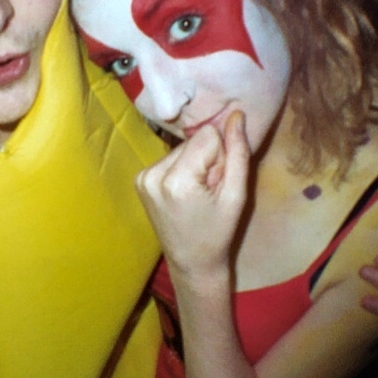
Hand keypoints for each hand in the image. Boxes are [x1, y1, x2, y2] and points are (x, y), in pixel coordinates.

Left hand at [136, 112, 250, 280]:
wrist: (191, 263)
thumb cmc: (218, 233)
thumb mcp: (236, 195)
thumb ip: (238, 152)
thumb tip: (237, 115)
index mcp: (176, 180)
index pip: (207, 135)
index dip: (221, 155)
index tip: (219, 182)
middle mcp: (153, 174)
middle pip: (193, 140)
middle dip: (207, 159)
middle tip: (209, 191)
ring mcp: (143, 177)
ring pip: (181, 147)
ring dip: (194, 165)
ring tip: (197, 195)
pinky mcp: (140, 179)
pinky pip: (170, 158)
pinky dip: (182, 170)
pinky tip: (185, 194)